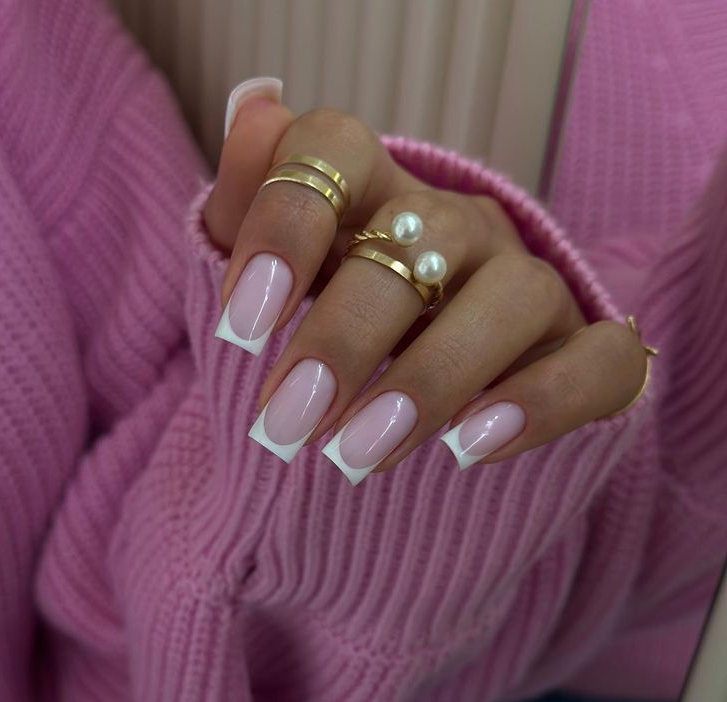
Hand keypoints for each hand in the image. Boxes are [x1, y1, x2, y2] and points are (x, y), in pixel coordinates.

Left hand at [203, 79, 647, 484]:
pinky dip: (542, 401)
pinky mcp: (584, 348)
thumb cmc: (334, 332)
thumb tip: (253, 109)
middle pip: (419, 232)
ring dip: (431, 378)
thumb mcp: (275, 281)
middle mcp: (459, 226)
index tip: (241, 327)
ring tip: (358, 454)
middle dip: (345, 335)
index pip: (336, 148)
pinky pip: (597, 360)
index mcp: (375, 193)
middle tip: (288, 422)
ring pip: (514, 297)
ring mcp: (531, 284)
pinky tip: (471, 448)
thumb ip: (251, 209)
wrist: (416, 404)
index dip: (286, 225)